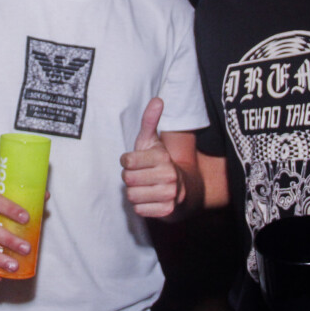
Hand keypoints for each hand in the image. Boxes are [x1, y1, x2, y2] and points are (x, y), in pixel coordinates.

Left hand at [120, 98, 182, 217]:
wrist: (183, 190)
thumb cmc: (160, 163)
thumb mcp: (153, 141)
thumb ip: (150, 121)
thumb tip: (157, 99)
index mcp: (162, 157)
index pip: (127, 161)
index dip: (127, 162)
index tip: (136, 162)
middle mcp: (169, 175)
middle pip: (128, 179)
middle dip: (130, 178)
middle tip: (140, 176)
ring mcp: (170, 194)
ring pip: (132, 195)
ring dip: (134, 193)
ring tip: (145, 187)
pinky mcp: (167, 211)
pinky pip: (139, 210)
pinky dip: (141, 206)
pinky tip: (150, 199)